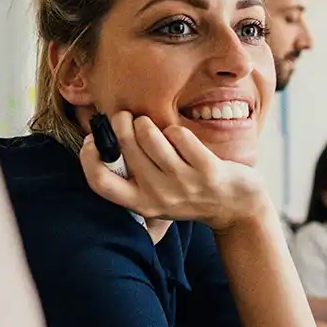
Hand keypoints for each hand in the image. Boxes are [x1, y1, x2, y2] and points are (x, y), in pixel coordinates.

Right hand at [80, 112, 266, 230]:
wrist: (237, 208)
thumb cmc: (191, 195)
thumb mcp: (157, 197)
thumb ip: (133, 177)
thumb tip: (103, 140)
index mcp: (141, 204)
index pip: (100, 182)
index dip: (89, 157)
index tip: (93, 140)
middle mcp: (159, 196)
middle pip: (125, 147)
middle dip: (122, 123)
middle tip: (127, 118)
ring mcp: (183, 184)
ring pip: (149, 135)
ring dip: (147, 122)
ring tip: (151, 125)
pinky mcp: (207, 171)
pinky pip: (178, 135)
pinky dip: (176, 130)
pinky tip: (180, 139)